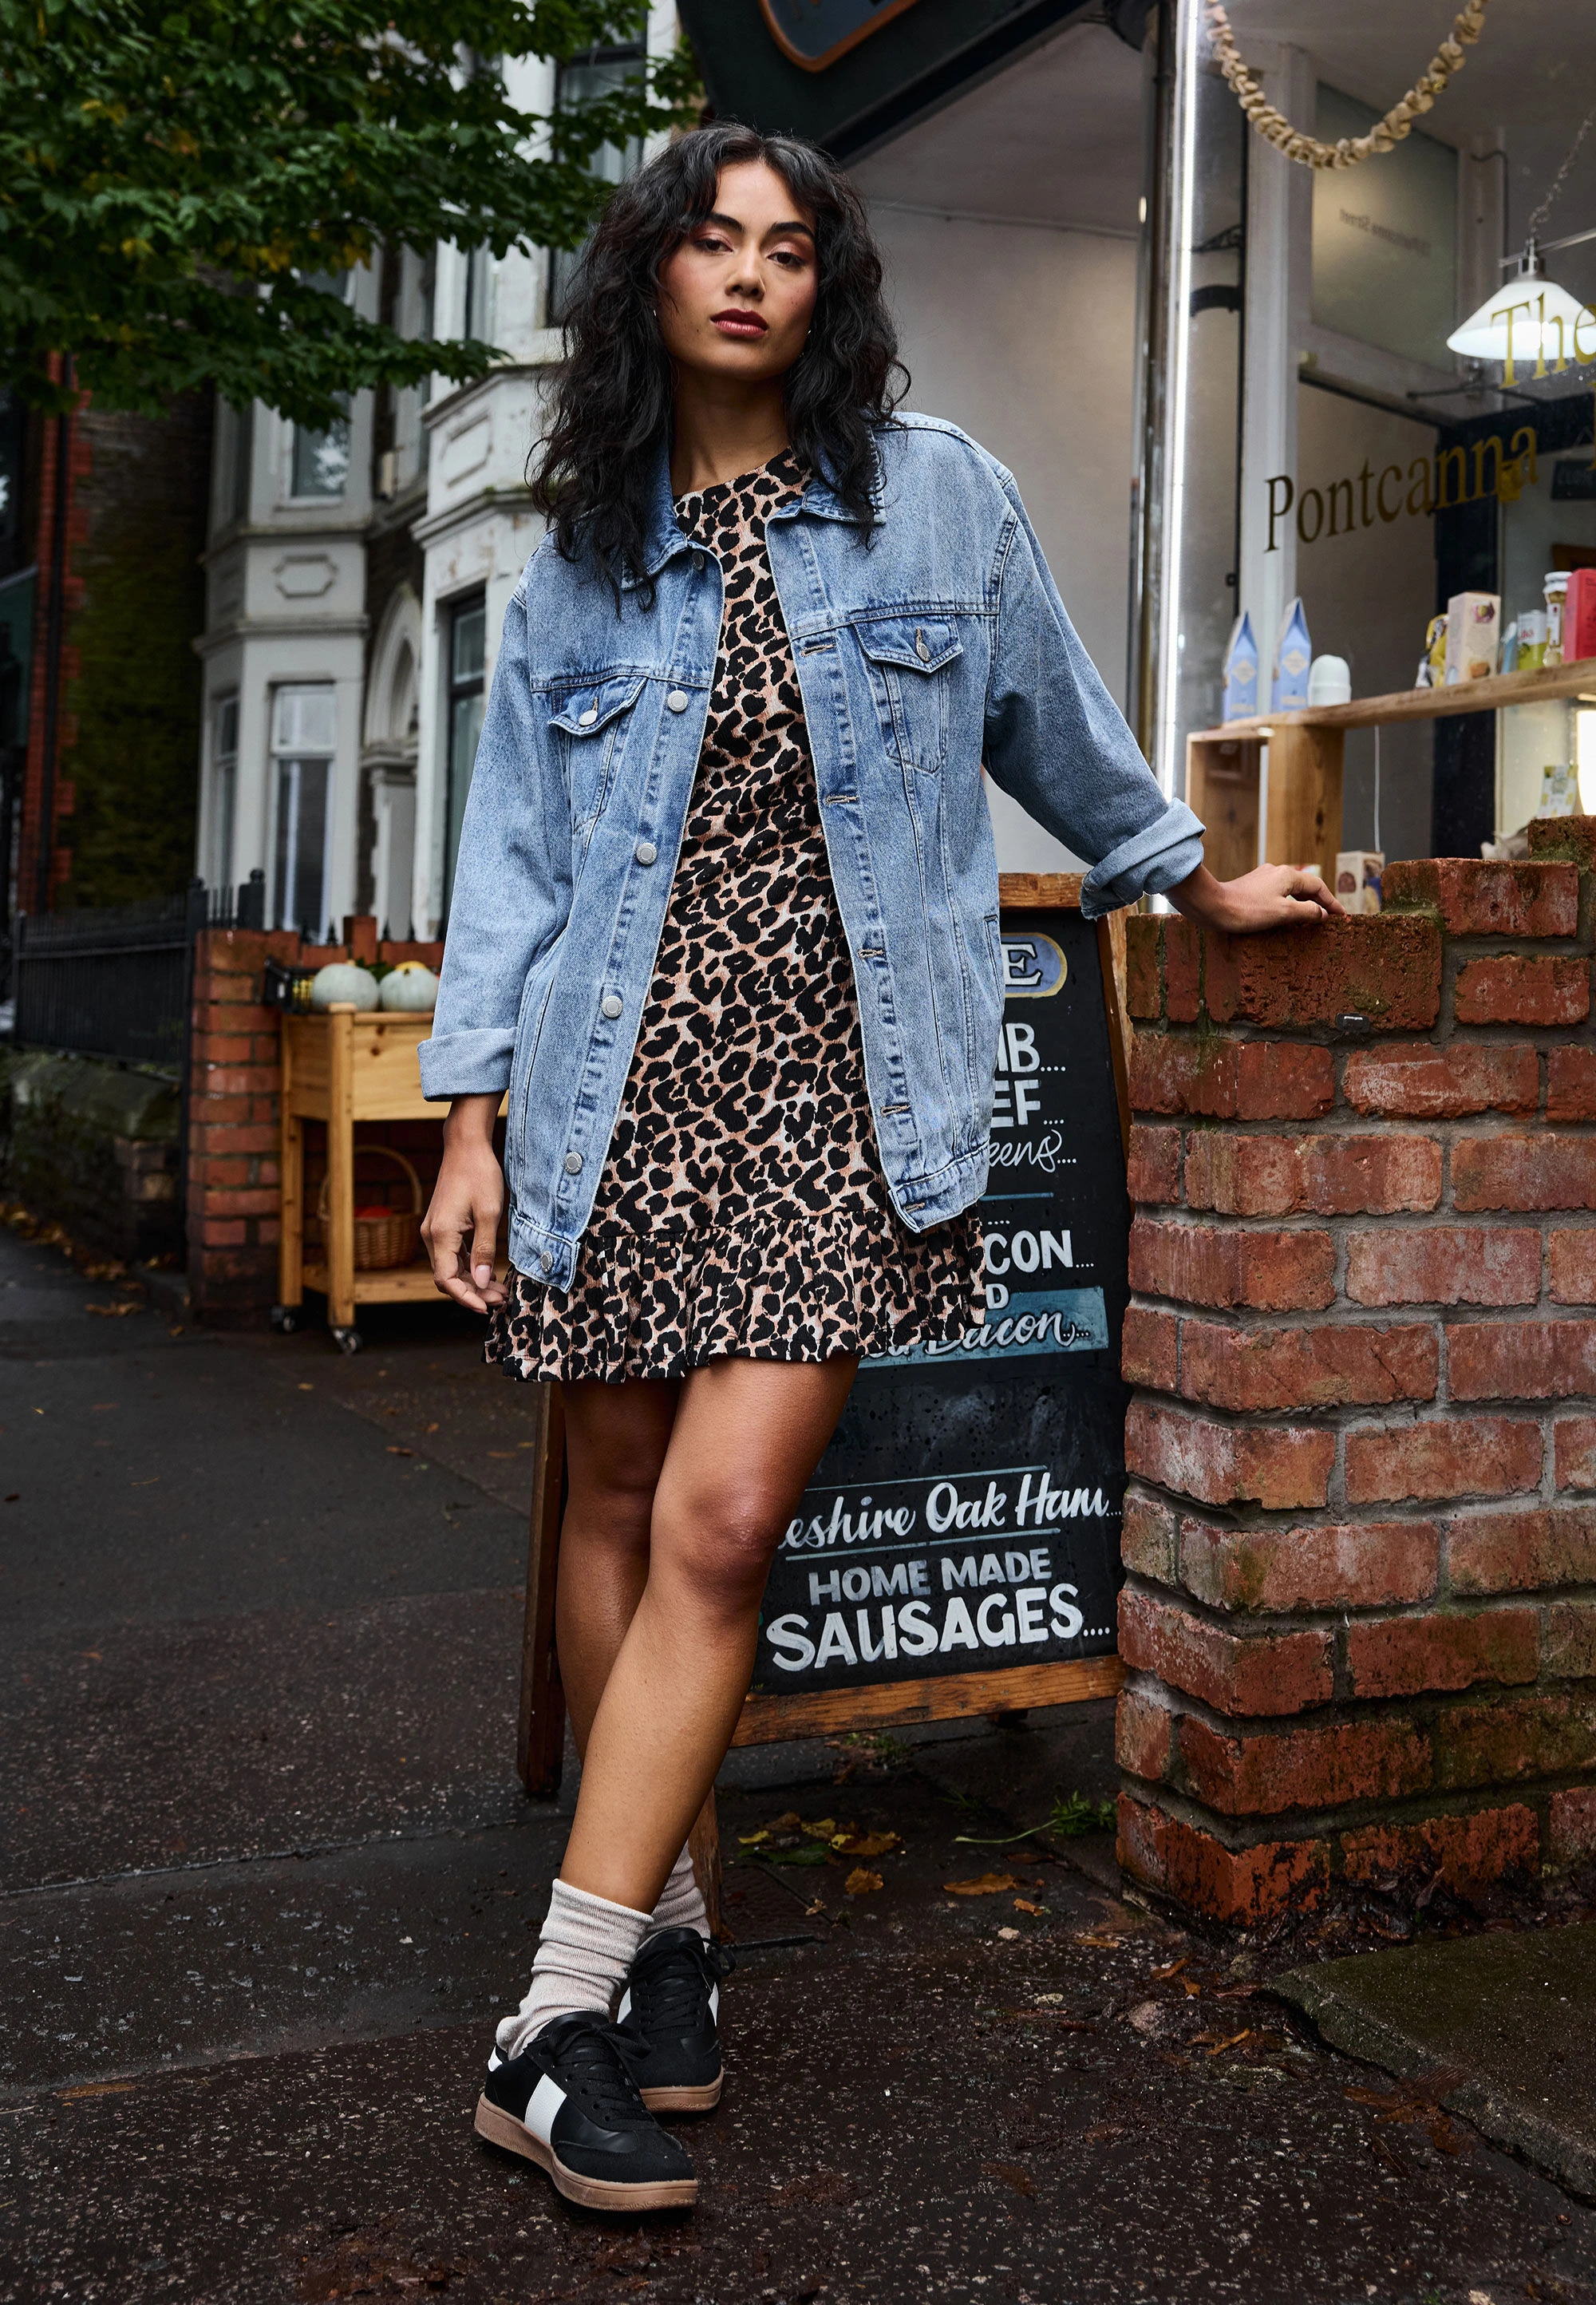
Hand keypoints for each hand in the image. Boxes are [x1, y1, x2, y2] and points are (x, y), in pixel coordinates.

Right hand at [422, 1094, 507, 1312]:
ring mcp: (435, 1231)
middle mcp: (432, 1236)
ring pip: (450, 1268)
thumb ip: (484, 1250)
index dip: (466, 1298)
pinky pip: (452, 1255)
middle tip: (501, 1300)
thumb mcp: (490, 1213)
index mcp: (441, 1234)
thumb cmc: (479, 1174)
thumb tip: (481, 1281)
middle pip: (447, 1278)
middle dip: (473, 1293)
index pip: (447, 1280)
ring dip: (472, 1282)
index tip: (486, 1308)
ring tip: (499, 1291)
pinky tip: (488, 1273)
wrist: (465, 1146)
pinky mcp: (442, 1227)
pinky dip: (468, 1267)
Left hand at [1169, 861, 1346, 933]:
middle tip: (1329, 919)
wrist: (1211, 907)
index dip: (1331, 902)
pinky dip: (1288, 905)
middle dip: (1318, 902)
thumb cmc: (1246, 911)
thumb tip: (1321, 913)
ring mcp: (1262, 879)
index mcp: (1287, 875)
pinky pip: (1277, 895)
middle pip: (1305, 887)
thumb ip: (1306, 912)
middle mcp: (1276, 872)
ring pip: (1290, 891)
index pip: (1318, 887)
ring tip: (1311, 921)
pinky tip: (1286, 918)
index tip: (1341, 916)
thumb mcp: (1282, 913)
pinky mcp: (1251, 888)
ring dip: (1303, 904)